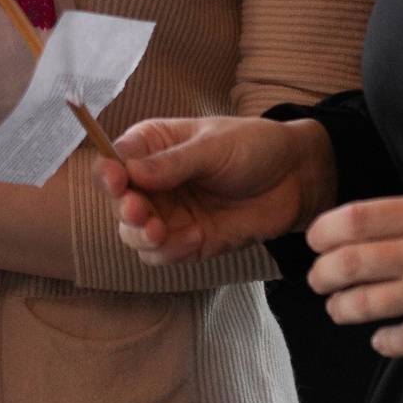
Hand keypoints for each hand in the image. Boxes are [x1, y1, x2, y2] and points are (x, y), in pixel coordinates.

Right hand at [95, 116, 331, 265]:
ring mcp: (169, 213)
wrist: (295, 178)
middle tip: (140, 213)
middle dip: (126, 211)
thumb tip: (129, 172)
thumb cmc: (253, 147)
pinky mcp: (187, 241)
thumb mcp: (213, 146)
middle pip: (117, 203)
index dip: (107, 174)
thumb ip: (173, 162)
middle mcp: (153, 182)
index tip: (116, 182)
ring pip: (134, 235)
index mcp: (152, 147)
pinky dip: (171, 252)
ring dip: (142, 237)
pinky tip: (197, 236)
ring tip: (162, 231)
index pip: (113, 161)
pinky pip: (162, 255)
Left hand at [306, 191, 402, 356]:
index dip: (322, 233)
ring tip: (340, 309)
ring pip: (366, 304)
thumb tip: (371, 227)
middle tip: (317, 281)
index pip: (355, 218)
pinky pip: (399, 340)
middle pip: (349, 262)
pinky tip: (382, 338)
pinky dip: (382, 341)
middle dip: (322, 275)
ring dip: (343, 309)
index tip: (313, 243)